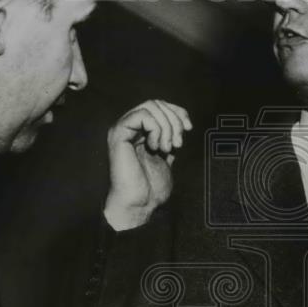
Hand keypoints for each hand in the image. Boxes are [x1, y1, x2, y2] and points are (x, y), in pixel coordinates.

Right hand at [103, 100, 191, 229]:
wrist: (140, 203)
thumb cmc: (151, 186)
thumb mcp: (168, 156)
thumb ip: (171, 137)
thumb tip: (182, 122)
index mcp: (140, 131)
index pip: (160, 106)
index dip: (178, 112)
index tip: (189, 128)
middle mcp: (130, 126)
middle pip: (157, 103)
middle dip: (174, 120)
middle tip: (178, 144)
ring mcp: (123, 128)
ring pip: (151, 106)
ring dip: (167, 127)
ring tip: (167, 149)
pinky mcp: (119, 133)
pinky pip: (142, 115)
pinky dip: (156, 129)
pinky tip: (155, 147)